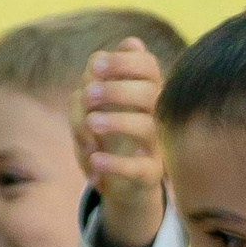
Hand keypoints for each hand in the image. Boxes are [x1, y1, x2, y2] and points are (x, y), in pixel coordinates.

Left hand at [76, 38, 168, 246]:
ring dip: (116, 121)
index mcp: (147, 92)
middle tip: (89, 95)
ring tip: (91, 124)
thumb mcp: (94, 107)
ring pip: (146, 126)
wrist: (120, 185)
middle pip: (149, 92)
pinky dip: (114, 164)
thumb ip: (94, 82)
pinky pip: (138, 168)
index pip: (148, 65)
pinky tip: (94, 159)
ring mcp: (155, 145)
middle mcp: (156, 115)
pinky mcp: (150, 174)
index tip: (96, 66)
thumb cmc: (106, 137)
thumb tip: (95, 64)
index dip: (124, 61)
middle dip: (116, 90)